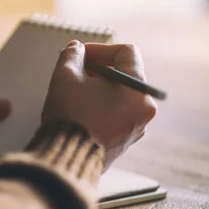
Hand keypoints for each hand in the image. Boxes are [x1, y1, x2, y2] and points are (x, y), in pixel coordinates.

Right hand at [43, 41, 156, 169]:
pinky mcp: (124, 140)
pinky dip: (100, 105)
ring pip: (119, 94)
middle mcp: (144, 109)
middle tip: (74, 71)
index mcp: (137, 90)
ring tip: (73, 91)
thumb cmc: (70, 116)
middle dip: (96, 69)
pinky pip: (116, 112)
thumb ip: (72, 55)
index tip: (80, 54)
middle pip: (123, 74)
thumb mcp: (65, 76)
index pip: (127, 52)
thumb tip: (75, 49)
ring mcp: (136, 127)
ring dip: (97, 87)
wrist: (67, 160)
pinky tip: (78, 109)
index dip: (100, 48)